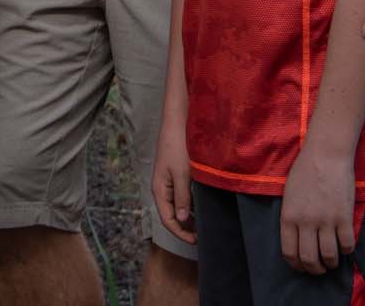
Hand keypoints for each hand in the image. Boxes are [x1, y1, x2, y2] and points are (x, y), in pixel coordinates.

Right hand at [151, 112, 197, 248]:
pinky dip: (191, 204)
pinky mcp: (176, 176)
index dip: (180, 233)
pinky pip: (182, 196)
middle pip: (171, 215)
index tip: (196, 240)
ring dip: (189, 216)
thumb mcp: (182, 174)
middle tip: (202, 235)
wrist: (177, 124)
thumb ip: (182, 197)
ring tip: (205, 223)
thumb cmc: (177, 147)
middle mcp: (162, 188)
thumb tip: (181, 218)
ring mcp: (169, 182)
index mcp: (159, 190)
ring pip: (177, 206)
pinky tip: (203, 206)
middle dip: (185, 227)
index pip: (167, 219)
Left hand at [278, 145, 355, 274]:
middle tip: (320, 268)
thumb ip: (292, 217)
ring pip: (329, 256)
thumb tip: (298, 238)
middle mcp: (305, 222)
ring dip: (332, 263)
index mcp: (288, 217)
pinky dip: (347, 250)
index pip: (290, 253)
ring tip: (333, 260)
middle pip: (309, 260)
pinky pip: (347, 245)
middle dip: (315, 270)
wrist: (326, 154)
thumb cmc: (305, 171)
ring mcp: (326, 220)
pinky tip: (345, 245)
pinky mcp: (344, 217)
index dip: (297, 265)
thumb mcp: (289, 195)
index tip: (303, 267)